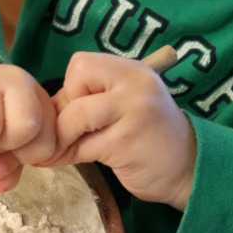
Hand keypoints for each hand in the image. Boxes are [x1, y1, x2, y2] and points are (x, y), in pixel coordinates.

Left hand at [49, 52, 195, 209]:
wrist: (189, 168)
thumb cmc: (148, 136)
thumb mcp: (124, 106)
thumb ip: (91, 99)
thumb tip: (43, 110)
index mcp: (132, 71)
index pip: (81, 64)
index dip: (69, 88)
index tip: (74, 112)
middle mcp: (136, 84)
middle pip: (76, 82)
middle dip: (63, 112)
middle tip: (66, 134)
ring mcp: (135, 112)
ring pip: (76, 115)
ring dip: (62, 137)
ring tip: (62, 151)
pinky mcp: (128, 143)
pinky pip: (83, 147)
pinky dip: (69, 156)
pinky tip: (70, 160)